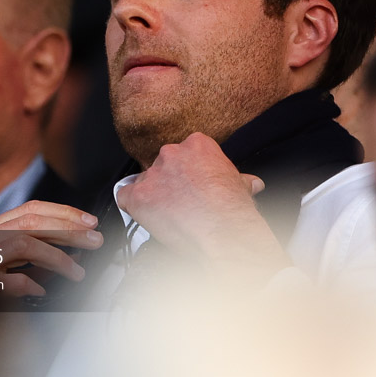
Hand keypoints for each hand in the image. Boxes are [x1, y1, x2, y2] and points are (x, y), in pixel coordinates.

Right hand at [0, 201, 101, 296]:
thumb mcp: (3, 259)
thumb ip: (33, 252)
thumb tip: (71, 254)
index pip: (32, 209)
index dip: (64, 213)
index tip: (89, 221)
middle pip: (33, 222)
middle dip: (69, 230)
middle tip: (94, 240)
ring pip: (24, 244)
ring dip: (56, 257)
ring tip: (76, 272)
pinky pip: (6, 278)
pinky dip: (27, 282)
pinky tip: (40, 289)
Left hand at [116, 133, 289, 278]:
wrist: (222, 231)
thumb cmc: (232, 210)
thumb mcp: (242, 186)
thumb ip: (239, 179)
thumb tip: (251, 183)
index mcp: (197, 145)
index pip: (185, 154)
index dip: (189, 173)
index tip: (193, 186)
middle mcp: (172, 154)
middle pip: (164, 165)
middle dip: (170, 183)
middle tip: (181, 203)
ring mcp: (153, 174)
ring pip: (145, 182)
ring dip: (153, 196)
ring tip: (168, 216)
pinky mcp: (138, 196)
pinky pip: (125, 197)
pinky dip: (133, 207)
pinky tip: (147, 217)